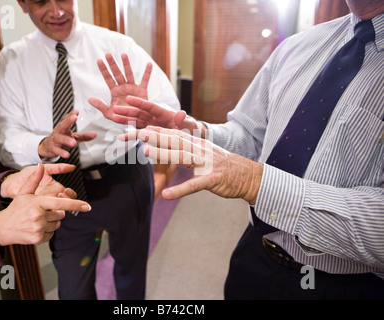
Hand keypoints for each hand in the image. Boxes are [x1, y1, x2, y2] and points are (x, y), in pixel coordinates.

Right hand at [0, 163, 90, 245]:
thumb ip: (34, 180)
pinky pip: (52, 233)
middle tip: (42, 211)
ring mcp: (39, 228)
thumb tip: (40, 166)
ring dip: (52, 221)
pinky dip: (48, 230)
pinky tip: (37, 227)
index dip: (75, 204)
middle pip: (61, 214)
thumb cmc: (16, 209)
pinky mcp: (39, 239)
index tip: (87, 206)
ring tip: (38, 219)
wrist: (3, 228)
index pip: (60, 204)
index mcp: (38, 203)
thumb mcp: (23, 193)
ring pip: (57, 224)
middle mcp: (39, 216)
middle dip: (56, 211)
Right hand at [38, 110, 96, 158]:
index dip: (71, 115)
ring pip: (60, 138)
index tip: (76, 112)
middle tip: (74, 117)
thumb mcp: (74, 137)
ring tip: (74, 142)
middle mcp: (59, 132)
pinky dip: (61, 152)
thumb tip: (95, 134)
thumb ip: (84, 136)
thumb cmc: (63, 139)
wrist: (48, 147)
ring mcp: (55, 140)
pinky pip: (57, 150)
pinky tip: (67, 154)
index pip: (67, 119)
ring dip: (66, 140)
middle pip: (62, 125)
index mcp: (64, 127)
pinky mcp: (53, 148)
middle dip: (68, 121)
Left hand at [88, 53, 150, 125]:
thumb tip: (89, 99)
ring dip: (126, 64)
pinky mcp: (142, 91)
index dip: (104, 70)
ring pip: (129, 74)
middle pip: (117, 73)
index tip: (99, 60)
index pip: (108, 78)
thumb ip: (100, 106)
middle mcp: (123, 87)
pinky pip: (145, 81)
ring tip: (123, 55)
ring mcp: (133, 88)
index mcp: (115, 91)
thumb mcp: (109, 113)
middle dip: (112, 64)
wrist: (135, 122)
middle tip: (108, 54)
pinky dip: (147, 73)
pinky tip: (149, 64)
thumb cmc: (121, 117)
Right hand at [118, 95, 206, 133]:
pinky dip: (130, 134)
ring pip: (136, 121)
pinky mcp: (151, 132)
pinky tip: (121, 137)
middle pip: (140, 112)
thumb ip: (185, 120)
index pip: (151, 106)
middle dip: (128, 110)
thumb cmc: (191, 128)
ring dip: (125, 119)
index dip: (140, 103)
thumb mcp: (190, 125)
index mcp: (165, 112)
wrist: (191, 136)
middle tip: (115, 108)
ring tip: (113, 117)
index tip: (129, 98)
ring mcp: (153, 124)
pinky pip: (139, 131)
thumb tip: (181, 113)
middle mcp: (156, 117)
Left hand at [135, 126, 262, 204]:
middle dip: (157, 137)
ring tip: (147, 153)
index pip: (176, 134)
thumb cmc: (223, 166)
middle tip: (139, 134)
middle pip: (176, 141)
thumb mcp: (205, 153)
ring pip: (183, 157)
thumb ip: (189, 149)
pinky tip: (167, 195)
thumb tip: (171, 146)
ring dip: (164, 154)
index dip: (159, 131)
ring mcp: (207, 164)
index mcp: (198, 144)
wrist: (248, 176)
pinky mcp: (212, 179)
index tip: (142, 129)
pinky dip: (179, 190)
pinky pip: (193, 185)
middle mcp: (201, 150)